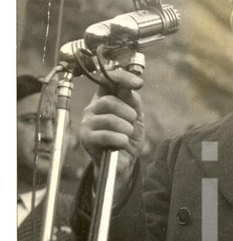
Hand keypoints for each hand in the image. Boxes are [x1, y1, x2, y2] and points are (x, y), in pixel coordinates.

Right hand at [79, 68, 144, 192]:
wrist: (122, 162)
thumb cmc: (127, 137)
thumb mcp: (135, 118)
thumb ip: (132, 101)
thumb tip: (129, 88)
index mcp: (104, 99)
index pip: (107, 80)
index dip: (122, 78)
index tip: (138, 83)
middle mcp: (93, 108)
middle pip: (109, 101)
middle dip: (128, 113)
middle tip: (132, 123)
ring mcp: (87, 122)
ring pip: (110, 119)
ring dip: (126, 129)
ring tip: (127, 136)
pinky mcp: (85, 137)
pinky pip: (106, 135)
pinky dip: (121, 140)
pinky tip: (122, 143)